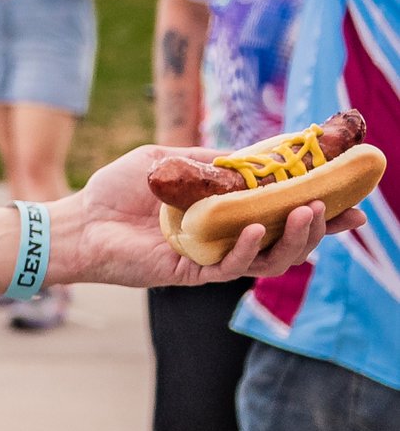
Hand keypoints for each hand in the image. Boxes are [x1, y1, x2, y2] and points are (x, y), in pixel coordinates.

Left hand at [52, 144, 364, 290]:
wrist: (79, 219)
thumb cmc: (118, 188)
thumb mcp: (168, 160)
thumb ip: (211, 161)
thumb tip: (257, 157)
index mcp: (226, 208)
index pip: (281, 209)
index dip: (318, 205)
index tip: (350, 196)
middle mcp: (225, 235)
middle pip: (286, 239)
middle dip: (318, 227)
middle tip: (339, 211)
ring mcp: (211, 256)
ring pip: (267, 258)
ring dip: (292, 240)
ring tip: (306, 216)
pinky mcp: (190, 273)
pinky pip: (229, 268)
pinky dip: (246, 250)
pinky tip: (253, 231)